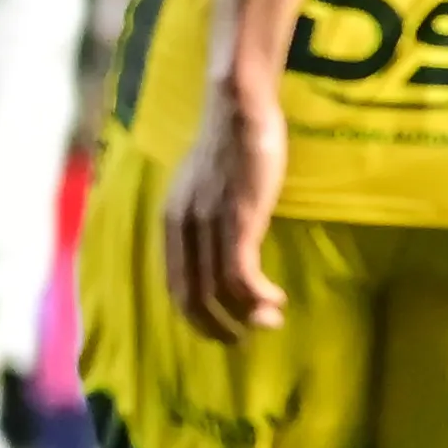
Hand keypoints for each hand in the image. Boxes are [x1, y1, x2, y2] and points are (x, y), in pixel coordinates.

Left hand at [163, 89, 286, 343]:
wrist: (238, 108)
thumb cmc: (228, 145)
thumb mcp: (202, 189)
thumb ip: (203, 219)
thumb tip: (219, 251)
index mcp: (170, 223)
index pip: (175, 287)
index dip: (196, 317)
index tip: (221, 329)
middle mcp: (182, 228)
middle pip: (191, 299)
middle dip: (217, 328)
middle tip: (245, 339)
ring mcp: (208, 224)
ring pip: (220, 292)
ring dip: (248, 315)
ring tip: (271, 319)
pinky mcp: (237, 219)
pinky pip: (242, 275)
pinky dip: (259, 296)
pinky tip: (277, 298)